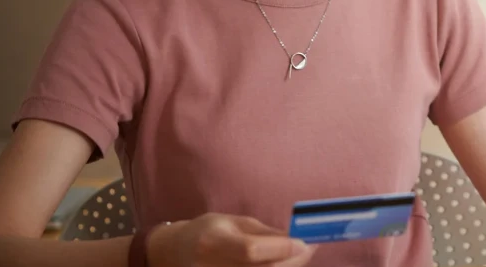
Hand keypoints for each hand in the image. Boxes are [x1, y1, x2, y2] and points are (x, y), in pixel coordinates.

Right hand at [148, 213, 316, 266]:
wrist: (174, 255)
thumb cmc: (207, 232)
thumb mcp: (234, 222)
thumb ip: (265, 233)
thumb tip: (301, 237)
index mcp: (213, 242)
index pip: (251, 251)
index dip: (282, 248)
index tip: (306, 241)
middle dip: (294, 261)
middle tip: (311, 248)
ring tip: (297, 255)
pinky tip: (283, 264)